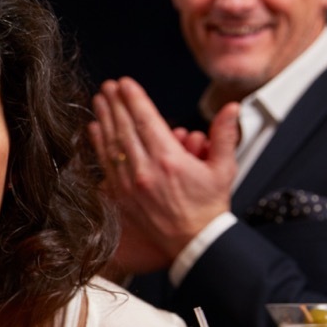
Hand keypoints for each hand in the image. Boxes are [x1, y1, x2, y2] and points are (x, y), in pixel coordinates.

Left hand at [89, 77, 238, 266]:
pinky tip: (94, 129)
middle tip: (108, 87)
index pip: (146, 121)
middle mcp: (146, 171)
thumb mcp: (224, 169)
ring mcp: (130, 184)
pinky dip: (99, 145)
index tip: (125, 83)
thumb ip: (225, 135)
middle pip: (125, 129)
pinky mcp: (122, 196)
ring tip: (99, 101)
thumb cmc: (208, 208)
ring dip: (104, 120)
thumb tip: (231, 108)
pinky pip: (106, 164)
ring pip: (112, 145)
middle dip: (115, 104)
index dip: (134, 99)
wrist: (194, 243)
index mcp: (169, 161)